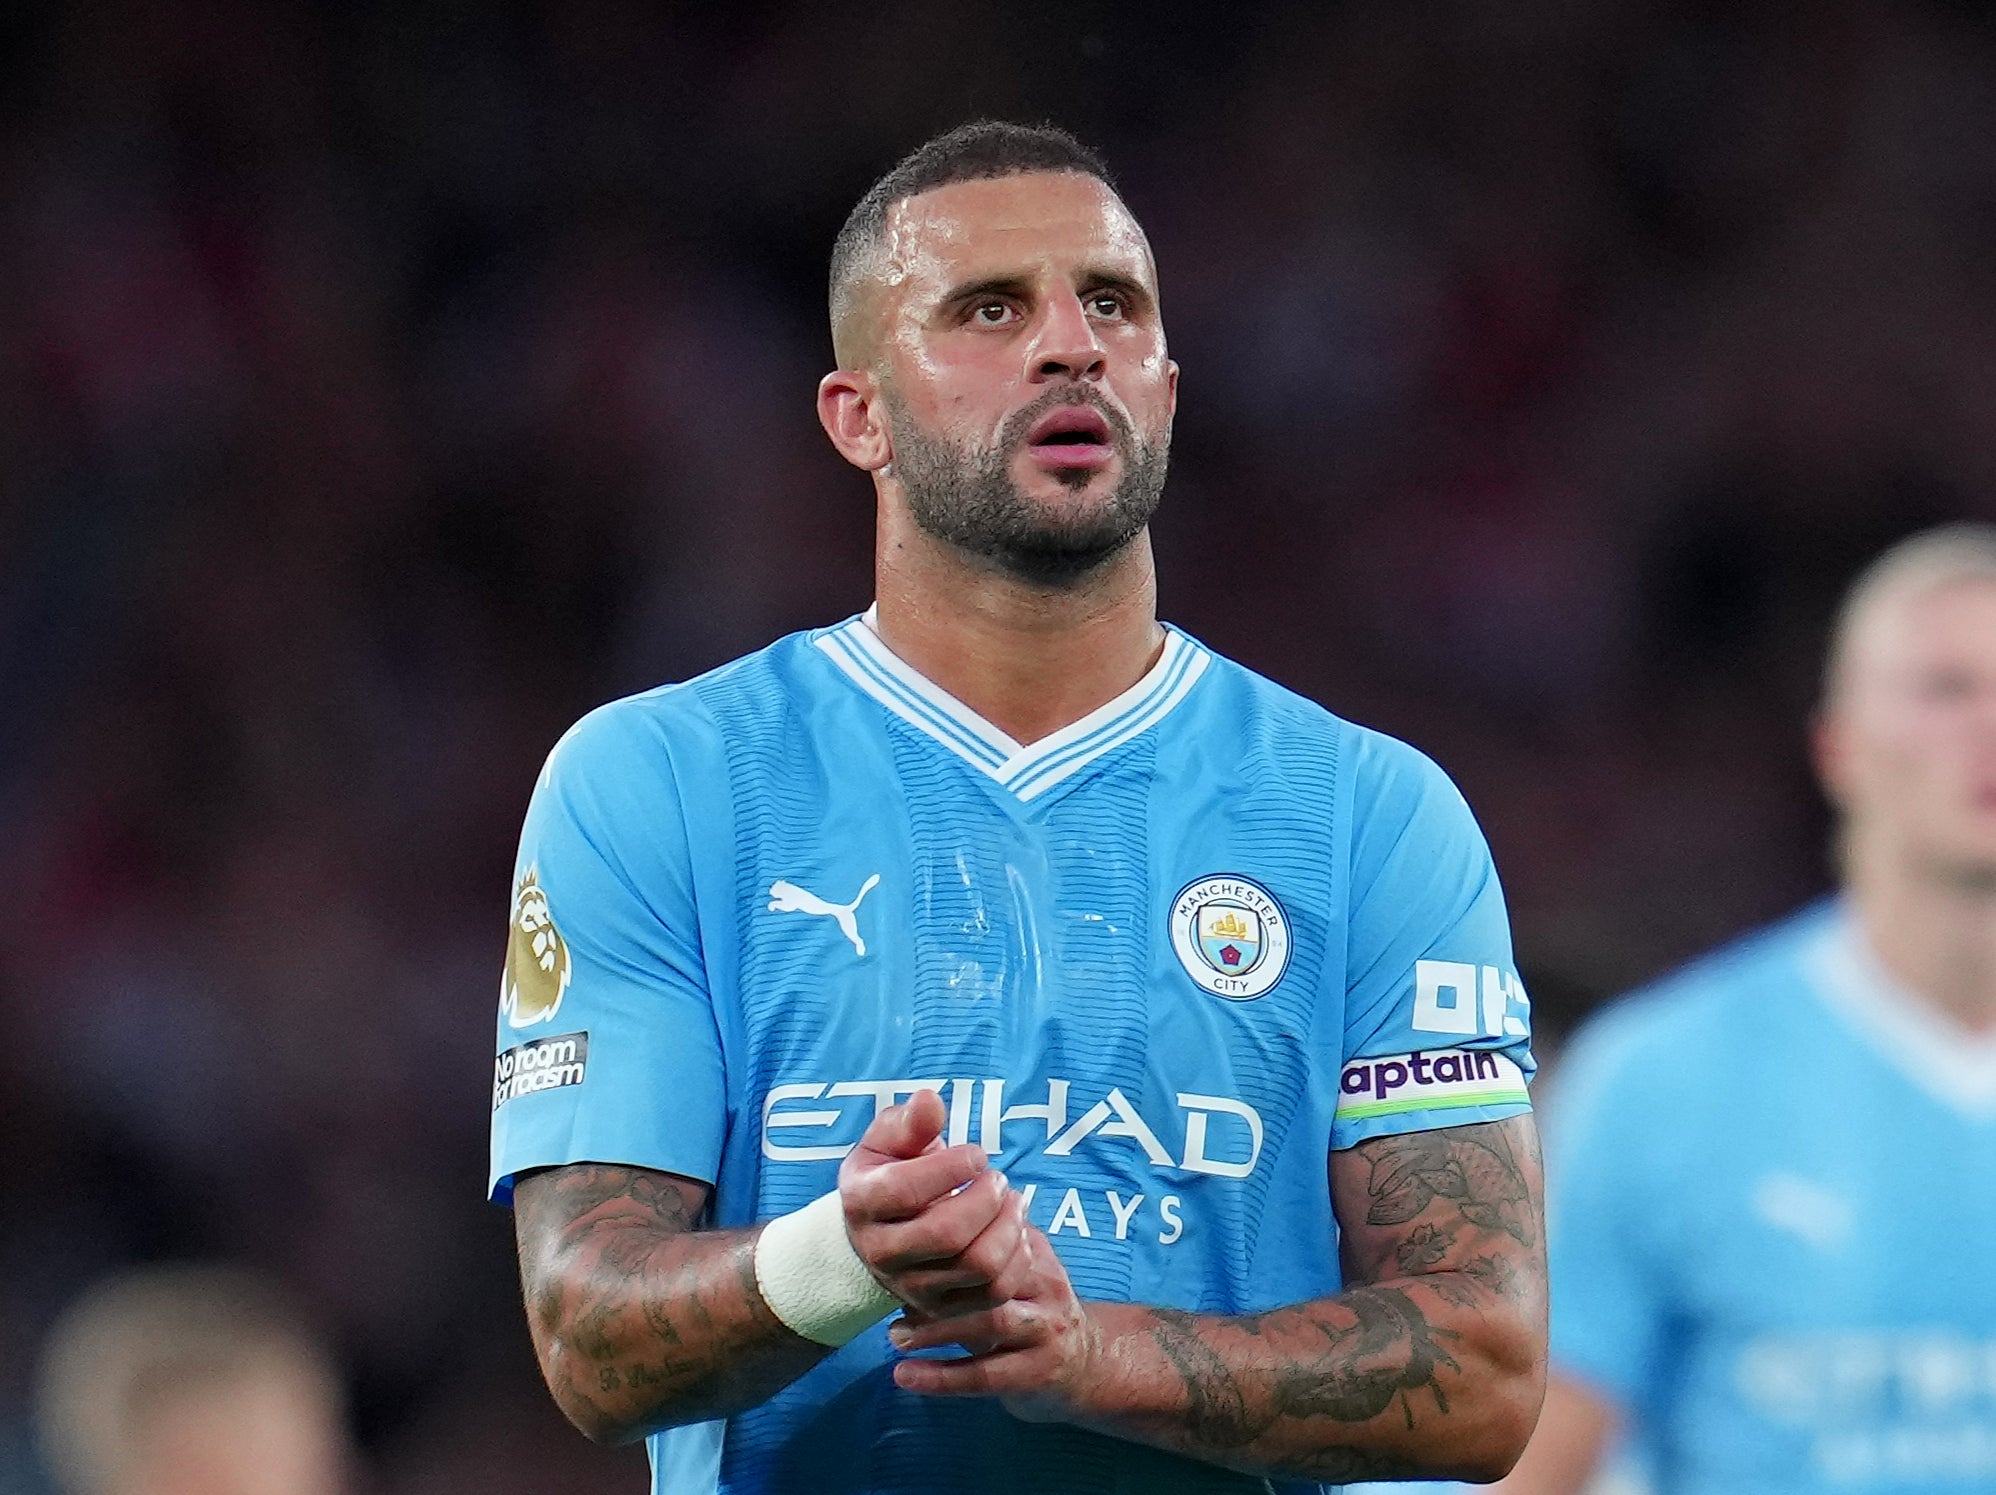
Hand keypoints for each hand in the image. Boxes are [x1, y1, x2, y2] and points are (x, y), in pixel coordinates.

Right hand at [838, 1090, 1033, 1320]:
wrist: (880, 1232)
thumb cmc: (891, 1172)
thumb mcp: (890, 1140)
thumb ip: (910, 1121)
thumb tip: (930, 1100)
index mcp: (862, 1202)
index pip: (906, 1190)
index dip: (952, 1168)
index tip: (977, 1154)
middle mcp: (881, 1252)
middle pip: (948, 1234)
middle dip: (987, 1198)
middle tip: (998, 1178)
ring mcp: (912, 1287)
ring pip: (978, 1266)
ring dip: (1009, 1227)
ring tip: (1012, 1200)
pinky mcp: (943, 1309)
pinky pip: (995, 1293)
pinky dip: (1017, 1258)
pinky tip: (1015, 1230)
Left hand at [886, 1221, 1105, 1421]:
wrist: (1087, 1365)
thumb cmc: (1031, 1311)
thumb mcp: (1015, 1273)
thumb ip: (975, 1254)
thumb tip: (910, 1241)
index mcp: (1034, 1252)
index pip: (988, 1236)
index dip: (941, 1246)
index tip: (903, 1253)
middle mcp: (1046, 1286)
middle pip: (990, 1277)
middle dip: (936, 1287)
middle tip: (892, 1294)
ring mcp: (1046, 1330)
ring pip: (989, 1323)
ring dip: (935, 1330)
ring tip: (896, 1336)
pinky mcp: (1038, 1374)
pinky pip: (984, 1375)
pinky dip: (940, 1378)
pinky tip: (904, 1376)